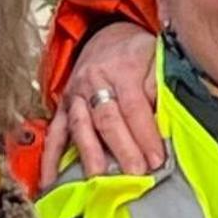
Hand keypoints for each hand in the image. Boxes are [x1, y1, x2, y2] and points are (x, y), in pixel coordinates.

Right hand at [45, 22, 167, 179]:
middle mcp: (95, 81)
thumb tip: (167, 122)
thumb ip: (161, 88)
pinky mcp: (63, 106)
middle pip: (107, 119)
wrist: (107, 37)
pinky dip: (50, 158)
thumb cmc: (138, 54)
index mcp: (122, 69)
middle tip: (135, 173)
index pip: (134, 107)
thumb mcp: (156, 60)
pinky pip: (55, 133)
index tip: (157, 159)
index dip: (145, 135)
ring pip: (81, 126)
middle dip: (122, 149)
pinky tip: (50, 181)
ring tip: (99, 180)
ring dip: (90, 155)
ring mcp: (76, 94)